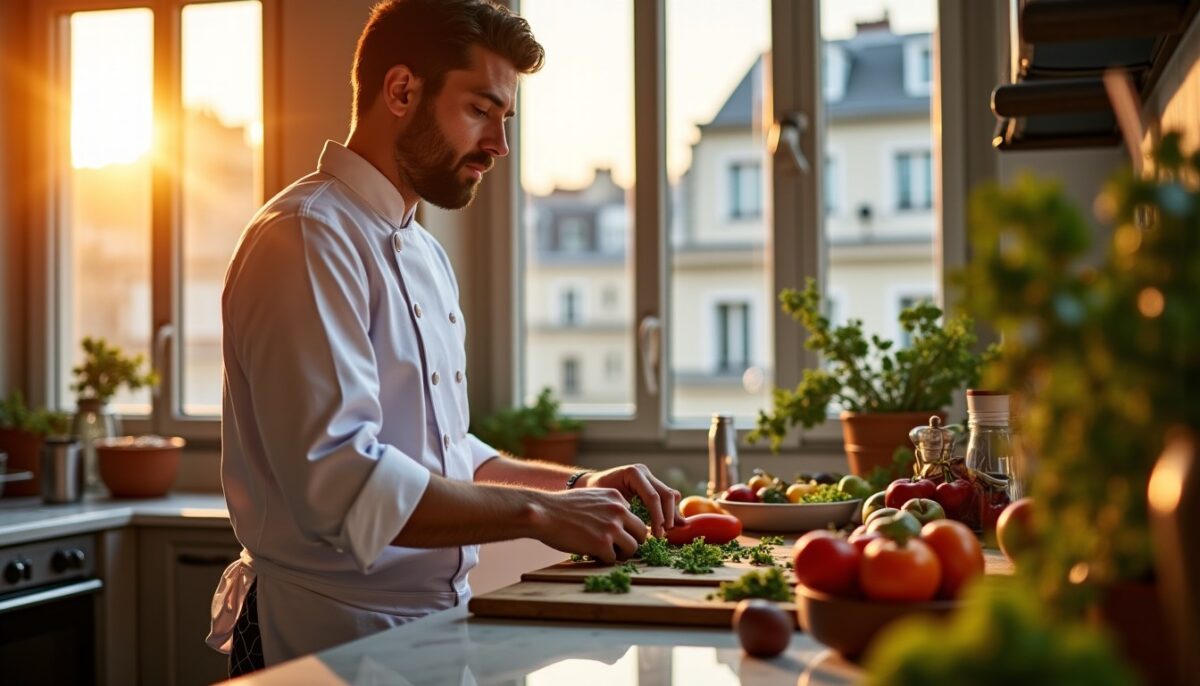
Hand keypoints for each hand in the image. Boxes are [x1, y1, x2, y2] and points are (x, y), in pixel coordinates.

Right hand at [531, 488, 646, 564]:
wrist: (544, 513)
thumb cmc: (562, 507)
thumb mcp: (591, 497)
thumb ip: (607, 508)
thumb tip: (619, 525)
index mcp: (617, 497)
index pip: (634, 517)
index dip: (626, 529)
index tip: (615, 535)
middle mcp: (619, 510)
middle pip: (642, 533)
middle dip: (631, 542)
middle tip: (618, 548)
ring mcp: (612, 527)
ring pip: (633, 548)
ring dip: (621, 554)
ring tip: (606, 553)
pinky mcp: (603, 544)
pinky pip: (613, 558)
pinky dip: (604, 560)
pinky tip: (592, 555)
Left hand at [579, 464, 682, 537]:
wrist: (589, 485)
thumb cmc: (594, 495)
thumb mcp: (607, 502)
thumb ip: (624, 511)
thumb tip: (640, 529)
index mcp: (633, 473)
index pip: (652, 496)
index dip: (658, 517)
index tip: (657, 534)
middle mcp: (644, 472)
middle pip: (666, 494)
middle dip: (668, 516)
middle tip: (663, 534)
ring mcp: (649, 477)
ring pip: (671, 495)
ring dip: (671, 514)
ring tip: (668, 532)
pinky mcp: (652, 485)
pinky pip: (666, 498)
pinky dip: (669, 512)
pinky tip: (671, 526)